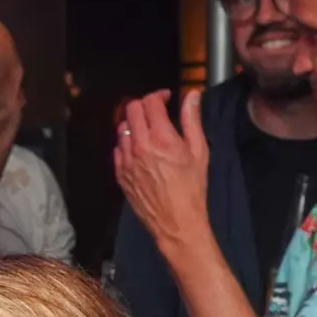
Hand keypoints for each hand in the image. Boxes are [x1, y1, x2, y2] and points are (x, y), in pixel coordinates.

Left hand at [114, 89, 212, 248]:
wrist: (175, 222)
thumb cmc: (192, 187)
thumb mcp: (199, 151)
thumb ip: (192, 120)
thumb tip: (192, 94)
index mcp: (161, 138)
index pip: (150, 102)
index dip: (158, 95)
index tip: (166, 98)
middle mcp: (139, 146)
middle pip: (131, 109)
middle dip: (144, 105)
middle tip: (156, 110)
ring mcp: (126, 160)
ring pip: (122, 128)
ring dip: (134, 123)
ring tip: (147, 130)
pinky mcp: (120, 174)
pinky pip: (117, 149)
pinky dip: (127, 143)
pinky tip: (139, 149)